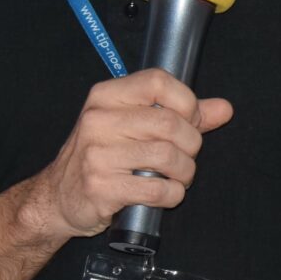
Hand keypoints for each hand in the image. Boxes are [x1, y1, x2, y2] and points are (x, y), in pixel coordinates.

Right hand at [30, 68, 234, 241]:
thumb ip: (180, 115)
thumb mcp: (132, 126)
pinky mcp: (100, 187)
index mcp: (106, 97)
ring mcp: (96, 154)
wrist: (57, 197)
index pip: (157, 82)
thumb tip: (224, 108)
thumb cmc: (101, 157)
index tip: (190, 121)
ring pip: (166, 156)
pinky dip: (172, 195)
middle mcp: (98, 120)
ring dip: (185, 172)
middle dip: (191, 144)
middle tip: (187, 157)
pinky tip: (167, 194)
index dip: (186, 102)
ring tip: (179, 177)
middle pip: (168, 123)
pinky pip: (155, 190)